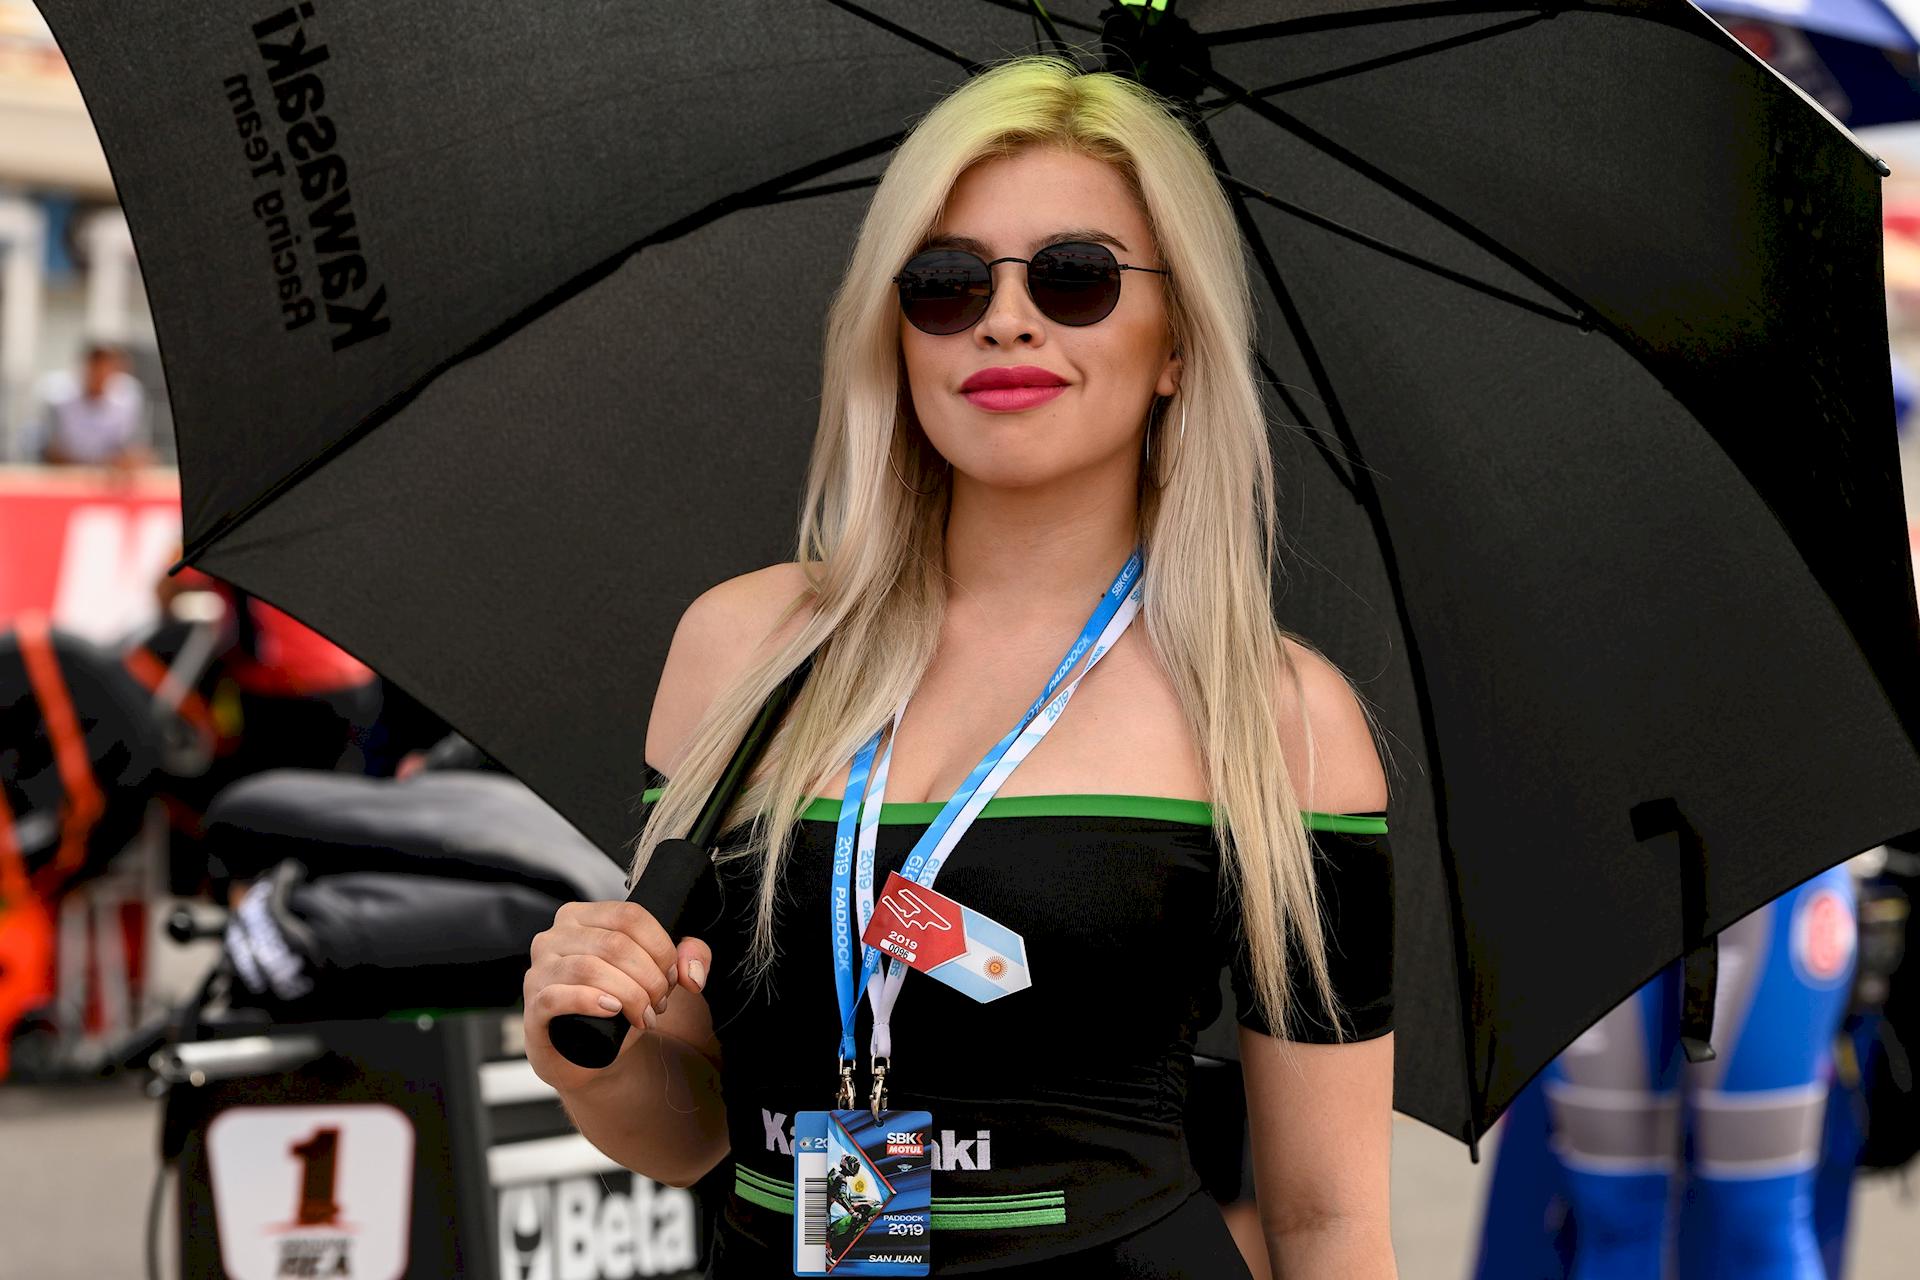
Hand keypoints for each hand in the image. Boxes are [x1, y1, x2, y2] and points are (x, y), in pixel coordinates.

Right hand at [523, 899, 712, 1090]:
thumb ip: (690, 957)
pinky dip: (590, 1002)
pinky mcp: (533, 1007)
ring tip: (644, 1015)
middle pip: (615, 944)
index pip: (630, 916)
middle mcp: (554, 937)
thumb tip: (691, 973)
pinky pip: (557, 996)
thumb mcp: (659, 974)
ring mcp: (539, 971)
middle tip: (660, 1003)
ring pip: (590, 969)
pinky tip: (612, 1011)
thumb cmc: (619, 1004)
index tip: (672, 975)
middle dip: (649, 977)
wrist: (587, 1055)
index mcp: (582, 917)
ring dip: (630, 995)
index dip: (660, 947)